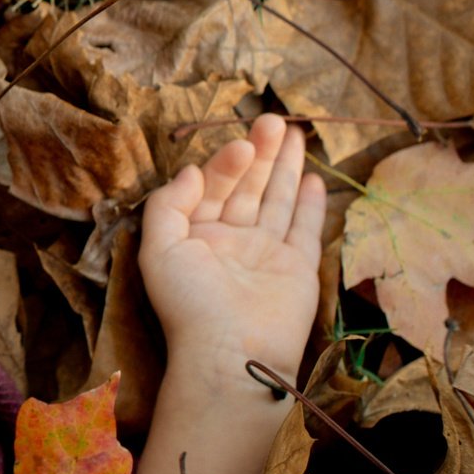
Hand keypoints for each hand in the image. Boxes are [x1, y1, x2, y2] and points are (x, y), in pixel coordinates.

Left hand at [138, 113, 323, 390]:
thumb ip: (169, 205)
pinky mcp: (297, 268)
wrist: (231, 353)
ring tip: (295, 133)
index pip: (213, 188)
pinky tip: (313, 177)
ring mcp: (266, 254)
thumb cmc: (190, 304)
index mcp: (195, 236)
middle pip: (248, 188)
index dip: (225, 164)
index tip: (240, 145)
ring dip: (285, 168)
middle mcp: (230, 241)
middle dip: (260, 154)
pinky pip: (304, 229)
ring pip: (277, 201)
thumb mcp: (160, 250)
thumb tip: (191, 171)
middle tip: (275, 120)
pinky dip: (309, 204)